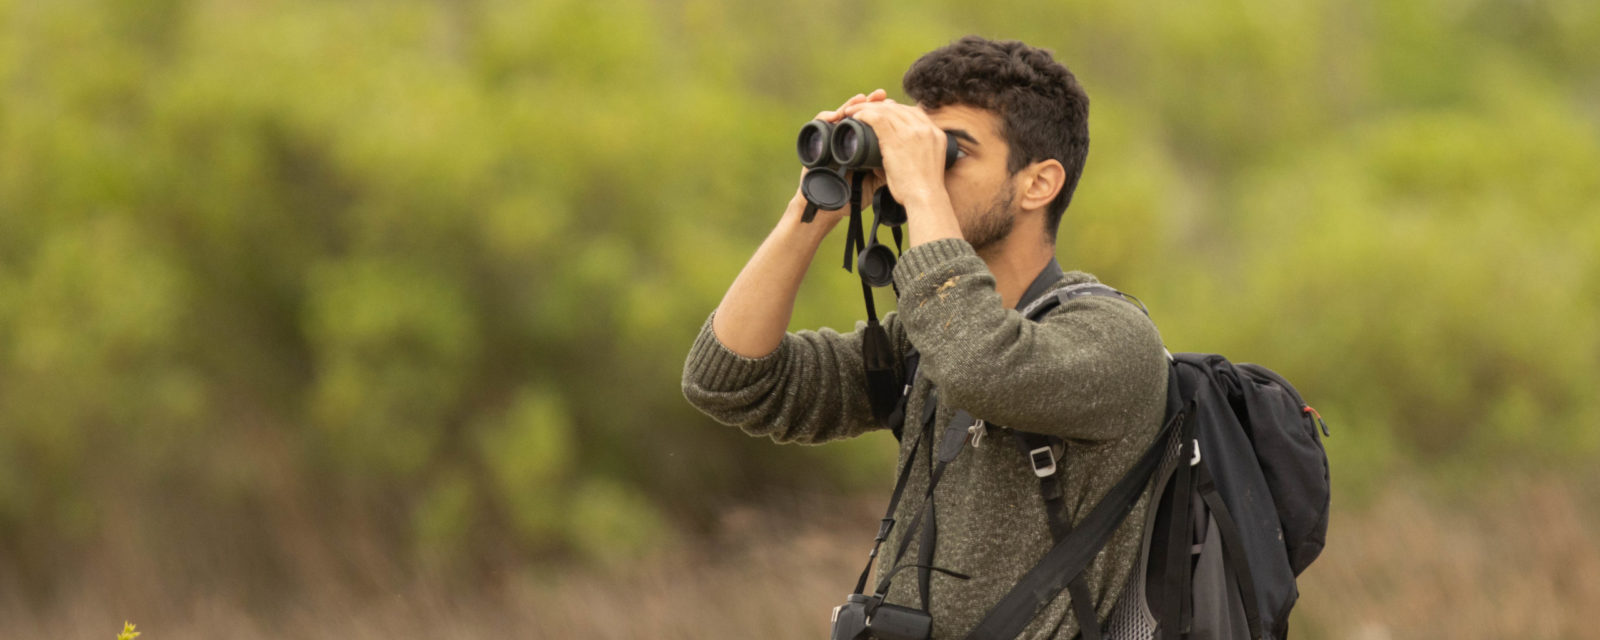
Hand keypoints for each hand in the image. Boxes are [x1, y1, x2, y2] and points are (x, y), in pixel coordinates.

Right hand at [789, 90, 888, 224]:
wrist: (828, 209)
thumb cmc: (852, 197)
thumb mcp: (877, 179)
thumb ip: (891, 164)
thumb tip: (911, 150)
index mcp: (863, 145)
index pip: (875, 122)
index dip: (885, 112)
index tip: (896, 104)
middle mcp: (847, 138)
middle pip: (859, 113)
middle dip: (870, 103)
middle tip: (880, 95)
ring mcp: (831, 139)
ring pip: (840, 114)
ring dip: (850, 105)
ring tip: (860, 99)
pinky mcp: (814, 143)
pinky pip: (820, 123)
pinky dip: (827, 116)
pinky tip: (837, 115)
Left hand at [834, 99, 949, 209]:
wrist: (926, 198)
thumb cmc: (923, 190)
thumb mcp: (926, 164)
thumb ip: (916, 153)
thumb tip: (894, 154)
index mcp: (936, 133)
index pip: (913, 112)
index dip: (895, 110)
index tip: (881, 113)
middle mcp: (926, 128)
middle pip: (899, 108)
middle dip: (878, 106)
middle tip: (863, 109)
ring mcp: (912, 132)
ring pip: (886, 110)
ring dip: (867, 108)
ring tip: (853, 111)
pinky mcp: (897, 139)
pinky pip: (877, 119)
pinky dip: (864, 114)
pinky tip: (856, 116)